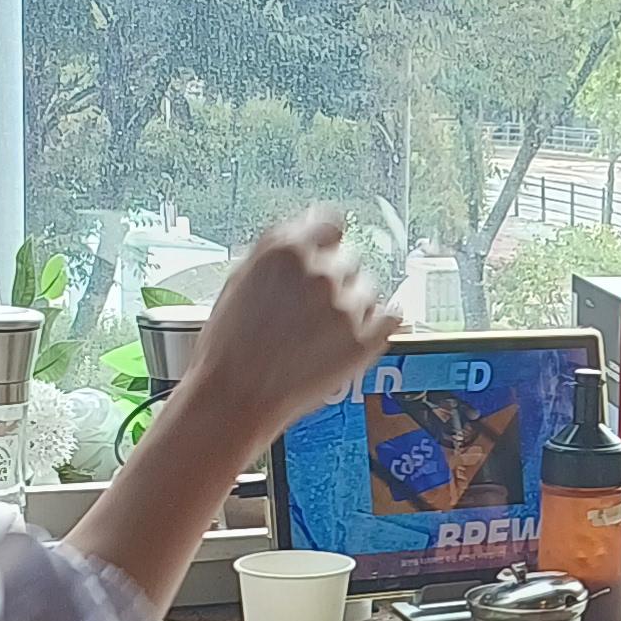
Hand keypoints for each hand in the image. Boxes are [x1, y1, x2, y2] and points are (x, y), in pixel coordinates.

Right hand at [188, 210, 397, 451]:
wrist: (235, 397)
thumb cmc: (228, 346)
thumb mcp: (241, 281)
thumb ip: (280, 256)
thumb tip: (308, 243)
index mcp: (285, 250)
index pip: (331, 223)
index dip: (328, 240)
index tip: (328, 250)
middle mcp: (320, 272)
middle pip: (349, 259)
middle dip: (335, 279)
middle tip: (312, 308)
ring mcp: (346, 307)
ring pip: (368, 290)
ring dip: (353, 304)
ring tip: (322, 332)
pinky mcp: (365, 340)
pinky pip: (391, 316)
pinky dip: (378, 323)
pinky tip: (353, 335)